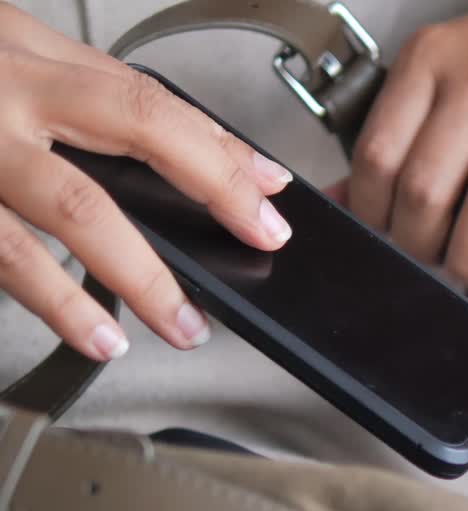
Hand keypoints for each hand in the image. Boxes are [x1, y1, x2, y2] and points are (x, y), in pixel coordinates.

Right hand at [0, 3, 293, 361]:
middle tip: (258, 238)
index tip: (269, 193)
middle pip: (126, 137)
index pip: (148, 101)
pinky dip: (48, 297)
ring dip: (128, 279)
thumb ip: (89, 94)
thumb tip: (196, 148)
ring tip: (174, 324)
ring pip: (60, 216)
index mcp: (24, 54)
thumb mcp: (7, 51)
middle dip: (208, 193)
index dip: (218, 149)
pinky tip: (86, 331)